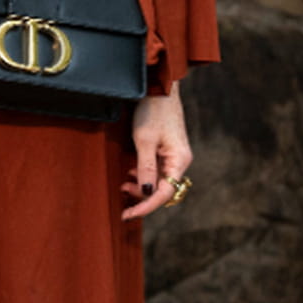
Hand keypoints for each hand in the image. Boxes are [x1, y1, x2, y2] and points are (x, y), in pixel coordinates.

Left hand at [122, 82, 190, 221]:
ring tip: (124, 183)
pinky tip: (132, 172)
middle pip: (163, 190)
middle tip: (122, 193)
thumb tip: (146, 193)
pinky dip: (144, 175)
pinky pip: (157, 171)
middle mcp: (180, 161)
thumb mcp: (144, 141)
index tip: (128, 214)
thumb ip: (145, 168)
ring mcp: (174, 156)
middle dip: (142, 196)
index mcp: (179, 160)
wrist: (158, 88)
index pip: (164, 194)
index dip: (145, 206)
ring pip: (159, 182)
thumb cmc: (153, 111)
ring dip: (142, 186)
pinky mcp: (167, 151)